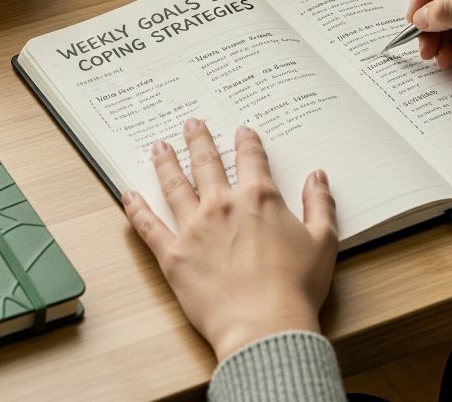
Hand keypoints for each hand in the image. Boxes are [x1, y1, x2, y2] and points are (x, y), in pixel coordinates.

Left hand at [123, 118, 337, 361]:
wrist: (265, 327)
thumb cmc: (296, 289)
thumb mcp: (323, 242)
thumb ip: (320, 204)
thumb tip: (317, 176)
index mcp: (259, 198)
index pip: (251, 159)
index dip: (247, 142)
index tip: (242, 132)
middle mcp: (222, 205)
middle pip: (206, 162)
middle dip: (198, 140)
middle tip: (191, 124)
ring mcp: (194, 228)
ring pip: (175, 185)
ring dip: (166, 163)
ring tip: (159, 147)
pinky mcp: (174, 255)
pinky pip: (149, 226)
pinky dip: (137, 209)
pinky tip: (128, 194)